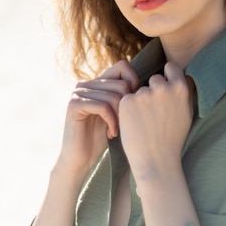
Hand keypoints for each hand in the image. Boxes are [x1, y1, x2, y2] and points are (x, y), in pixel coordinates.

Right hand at [54, 60, 138, 182]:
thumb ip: (126, 96)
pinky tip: (112, 133)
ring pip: (114, 96)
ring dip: (121, 117)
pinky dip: (112, 122)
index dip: (134, 83)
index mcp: (97, 82)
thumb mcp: (119, 113)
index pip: (122, 66)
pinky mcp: (74, 104)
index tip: (135, 106)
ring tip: (119, 131)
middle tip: (125, 124)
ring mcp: (78, 92)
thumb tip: (150, 83)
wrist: (81, 159)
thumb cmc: (103, 138)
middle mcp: (86, 83)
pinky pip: (103, 106)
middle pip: (121, 84)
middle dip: (128, 107)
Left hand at [119, 61, 193, 183]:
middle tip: (155, 114)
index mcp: (180, 88)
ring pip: (140, 90)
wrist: (155, 159)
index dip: (168, 76)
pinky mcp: (127, 101)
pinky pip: (128, 99)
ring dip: (141, 101)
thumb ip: (184, 92)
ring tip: (146, 123)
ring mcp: (143, 94)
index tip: (165, 87)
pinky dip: (129, 110)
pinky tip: (136, 124)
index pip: (171, 67)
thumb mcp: (187, 112)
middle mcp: (162, 87)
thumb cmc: (173, 138)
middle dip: (153, 91)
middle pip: (154, 79)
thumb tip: (182, 75)